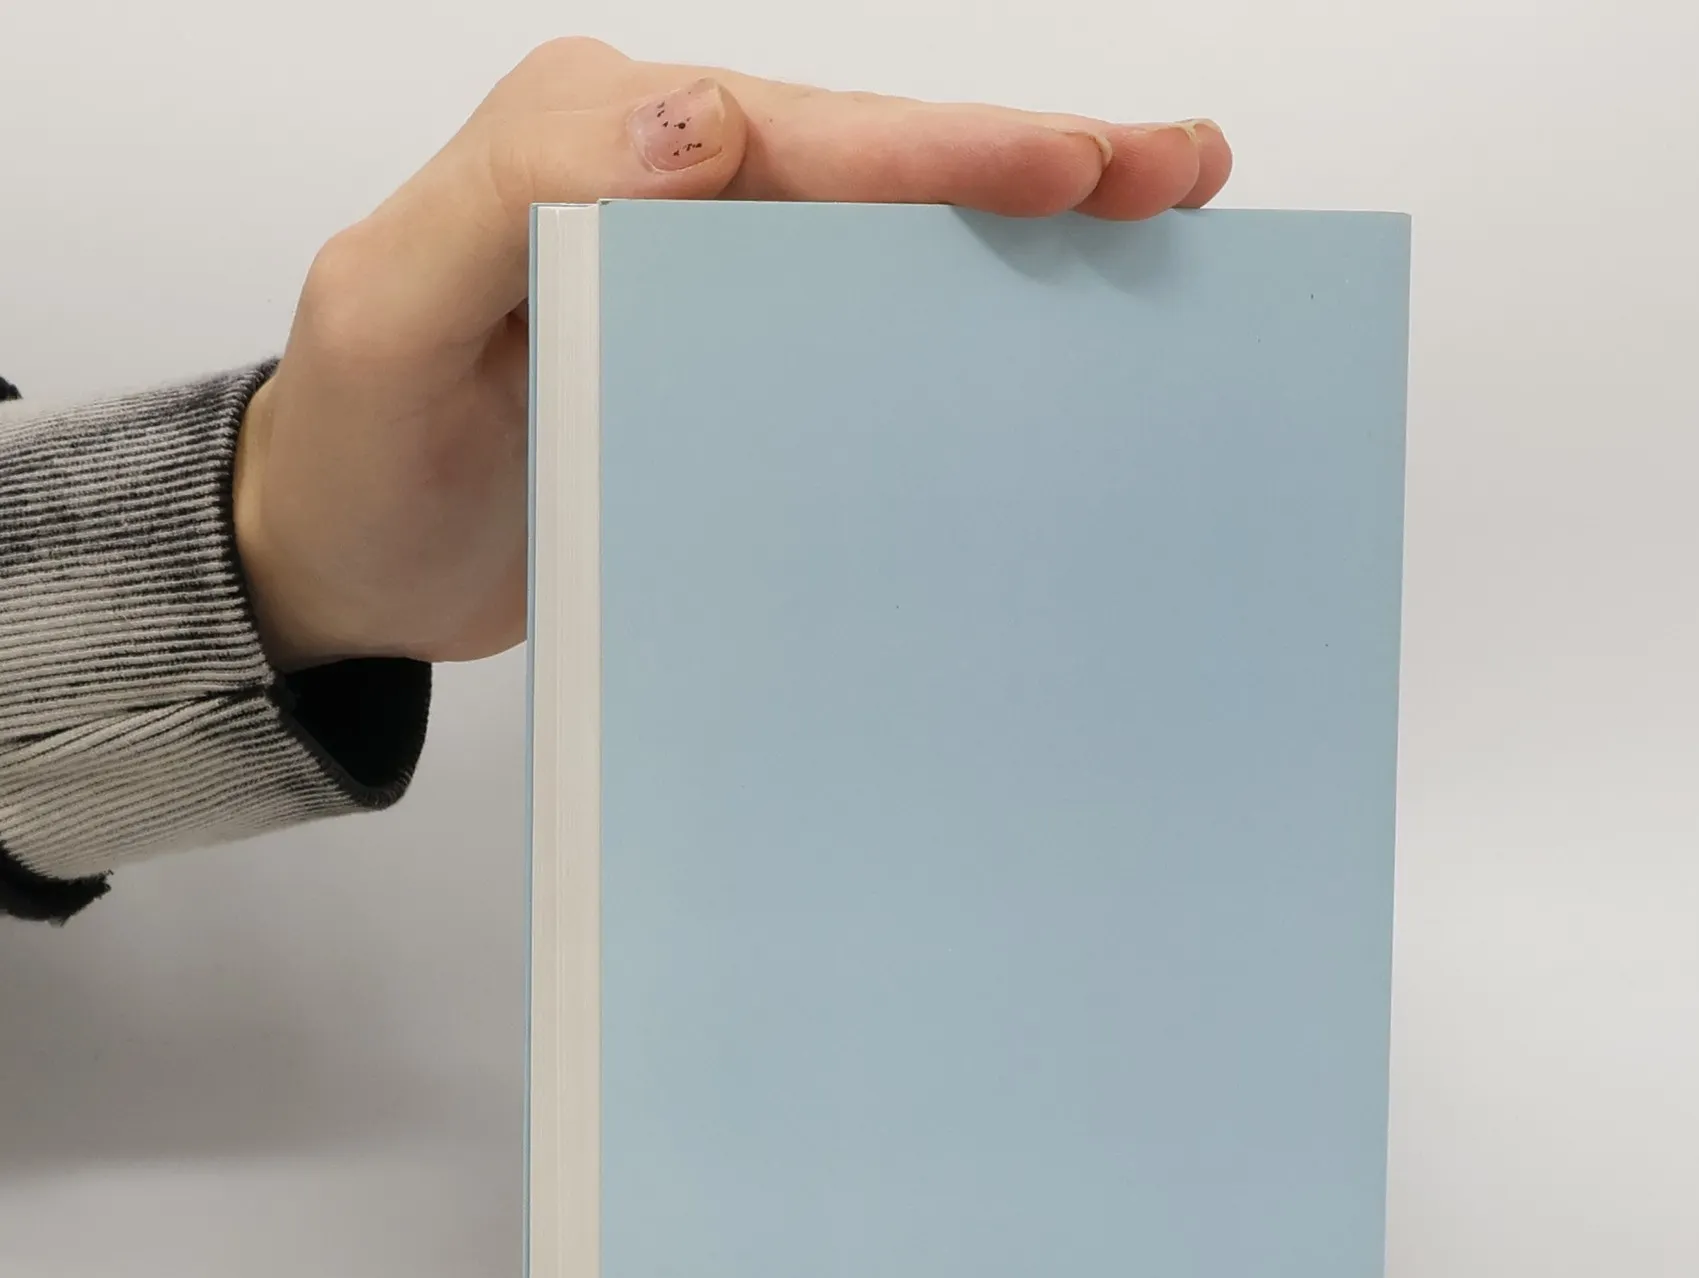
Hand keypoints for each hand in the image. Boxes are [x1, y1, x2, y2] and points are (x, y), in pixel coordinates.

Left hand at [231, 40, 1231, 671]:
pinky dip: (962, 311)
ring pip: (890, 230)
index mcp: (589, 143)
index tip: (1073, 169)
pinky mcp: (726, 354)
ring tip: (1155, 218)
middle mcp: (662, 183)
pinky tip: (1046, 324)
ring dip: (1024, 223)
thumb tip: (695, 122)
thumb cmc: (358, 453)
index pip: (801, 135)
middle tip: (1175, 173)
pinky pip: (861, 317)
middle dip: (1034, 161)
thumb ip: (509, 200)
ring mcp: (704, 269)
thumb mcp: (385, 319)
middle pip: (876, 161)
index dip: (946, 150)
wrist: (348, 558)